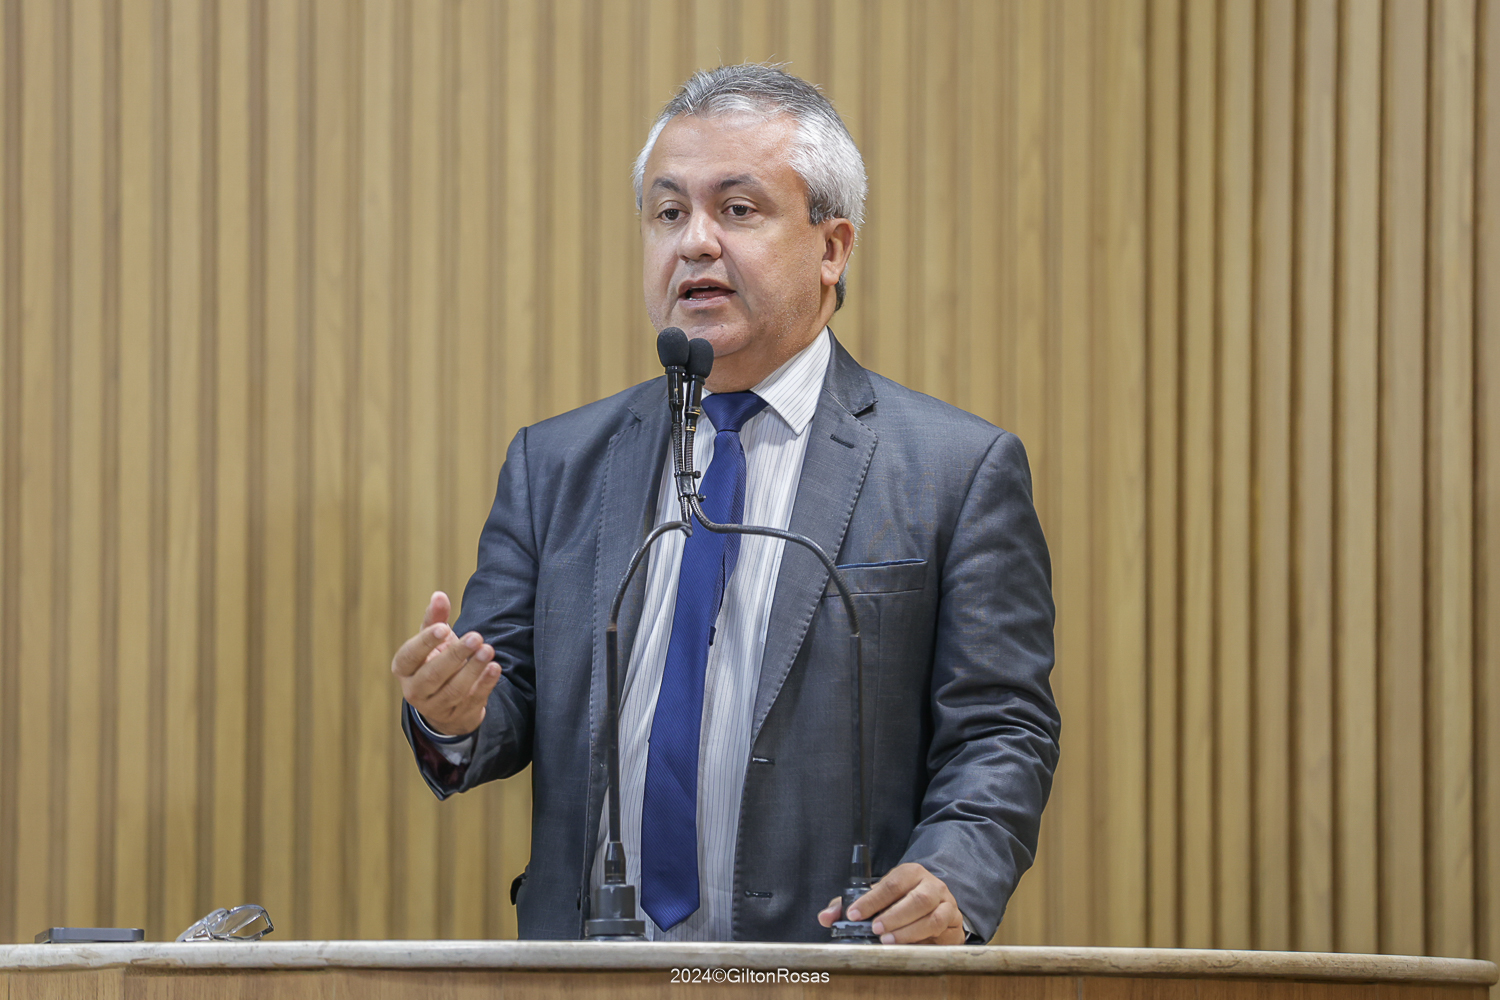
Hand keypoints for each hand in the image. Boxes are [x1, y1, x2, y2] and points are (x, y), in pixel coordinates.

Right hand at [391, 591, 501, 736]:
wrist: (447, 701)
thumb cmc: (436, 661)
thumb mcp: (433, 641)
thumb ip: (435, 619)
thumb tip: (439, 596)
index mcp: (404, 668)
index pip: (410, 656)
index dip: (425, 642)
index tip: (444, 628)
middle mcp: (415, 691)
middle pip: (433, 675)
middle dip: (455, 656)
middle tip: (475, 636)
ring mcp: (436, 707)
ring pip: (454, 690)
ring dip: (473, 670)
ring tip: (488, 650)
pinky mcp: (458, 716)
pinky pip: (472, 700)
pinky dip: (485, 684)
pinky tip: (495, 667)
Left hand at [816, 862, 966, 944]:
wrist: (933, 902)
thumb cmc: (900, 899)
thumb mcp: (875, 897)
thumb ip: (848, 905)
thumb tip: (825, 917)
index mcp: (910, 873)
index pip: (891, 884)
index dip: (871, 900)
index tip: (854, 915)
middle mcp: (931, 885)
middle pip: (916, 899)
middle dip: (894, 916)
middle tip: (875, 929)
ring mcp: (946, 904)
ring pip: (932, 917)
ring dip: (909, 931)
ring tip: (888, 941)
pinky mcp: (954, 923)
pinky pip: (944, 933)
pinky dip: (925, 940)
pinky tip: (910, 946)